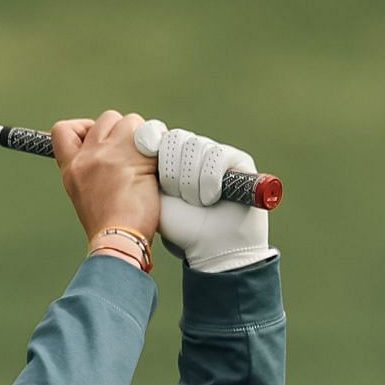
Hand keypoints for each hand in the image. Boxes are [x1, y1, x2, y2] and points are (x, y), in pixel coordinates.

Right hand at [51, 111, 160, 244]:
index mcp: (72, 169)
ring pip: (131, 121)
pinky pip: (150, 136)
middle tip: (131, 158)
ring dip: (142, 138)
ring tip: (145, 166)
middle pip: (107, 119)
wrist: (120, 243)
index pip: (63, 130)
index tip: (98, 138)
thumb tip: (114, 150)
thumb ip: (94, 170)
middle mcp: (87, 157)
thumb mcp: (88, 196)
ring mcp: (110, 155)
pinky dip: (156, 148)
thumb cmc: (111, 228)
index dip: (83, 127)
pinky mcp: (134, 156)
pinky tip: (155, 168)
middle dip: (122, 132)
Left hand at [135, 122, 275, 274]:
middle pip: (175, 139)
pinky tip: (212, 198)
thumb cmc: (181, 228)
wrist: (211, 249)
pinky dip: (209, 181)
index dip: (153, 143)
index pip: (158, 135)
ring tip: (199, 203)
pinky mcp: (238, 159)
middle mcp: (193, 152)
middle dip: (173, 175)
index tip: (150, 158)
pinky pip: (216, 155)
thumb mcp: (154, 197)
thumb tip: (145, 138)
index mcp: (171, 159)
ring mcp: (215, 154)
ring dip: (191, 184)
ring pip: (195, 147)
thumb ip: (146, 168)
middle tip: (181, 199)